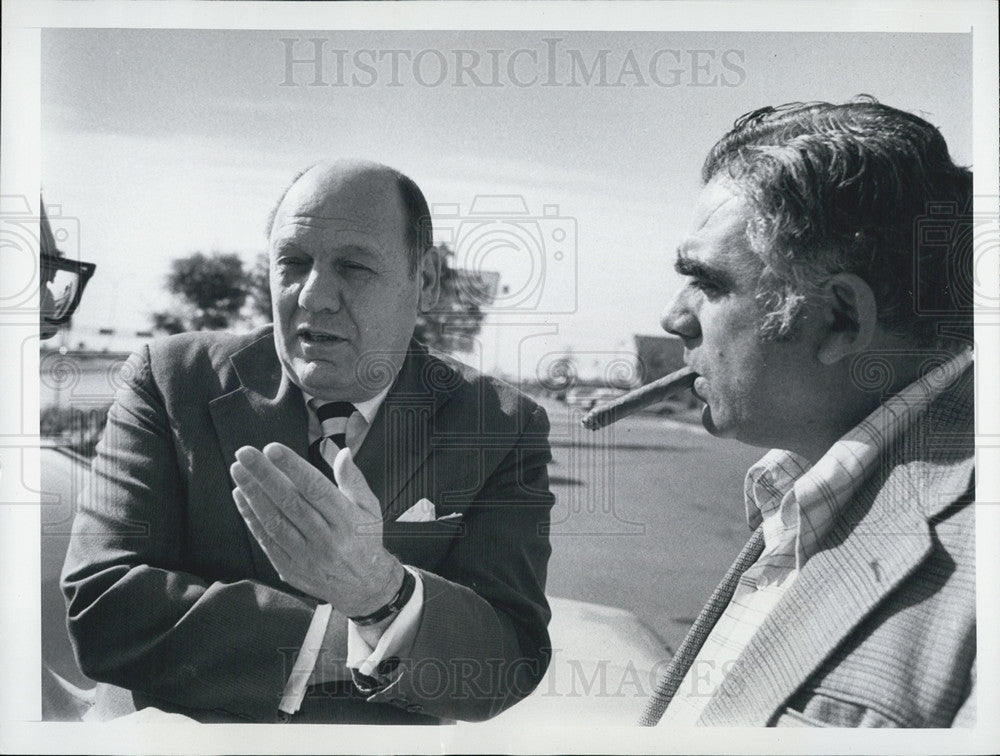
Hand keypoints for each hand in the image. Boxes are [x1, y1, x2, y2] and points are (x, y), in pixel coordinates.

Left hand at [230, 442, 403, 617]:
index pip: (316, 488)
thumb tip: (343, 452)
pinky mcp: (290, 568)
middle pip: (290, 503)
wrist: (364, 586)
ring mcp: (306, 556)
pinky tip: (241, 496)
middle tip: (245, 454)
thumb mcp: (370, 507)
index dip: (292, 468)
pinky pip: (266, 540)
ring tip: (238, 471)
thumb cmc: (365, 539)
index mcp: (347, 520)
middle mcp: (326, 539)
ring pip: (274, 522)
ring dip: (253, 495)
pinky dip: (251, 517)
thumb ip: (354, 479)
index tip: (272, 449)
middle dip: (264, 475)